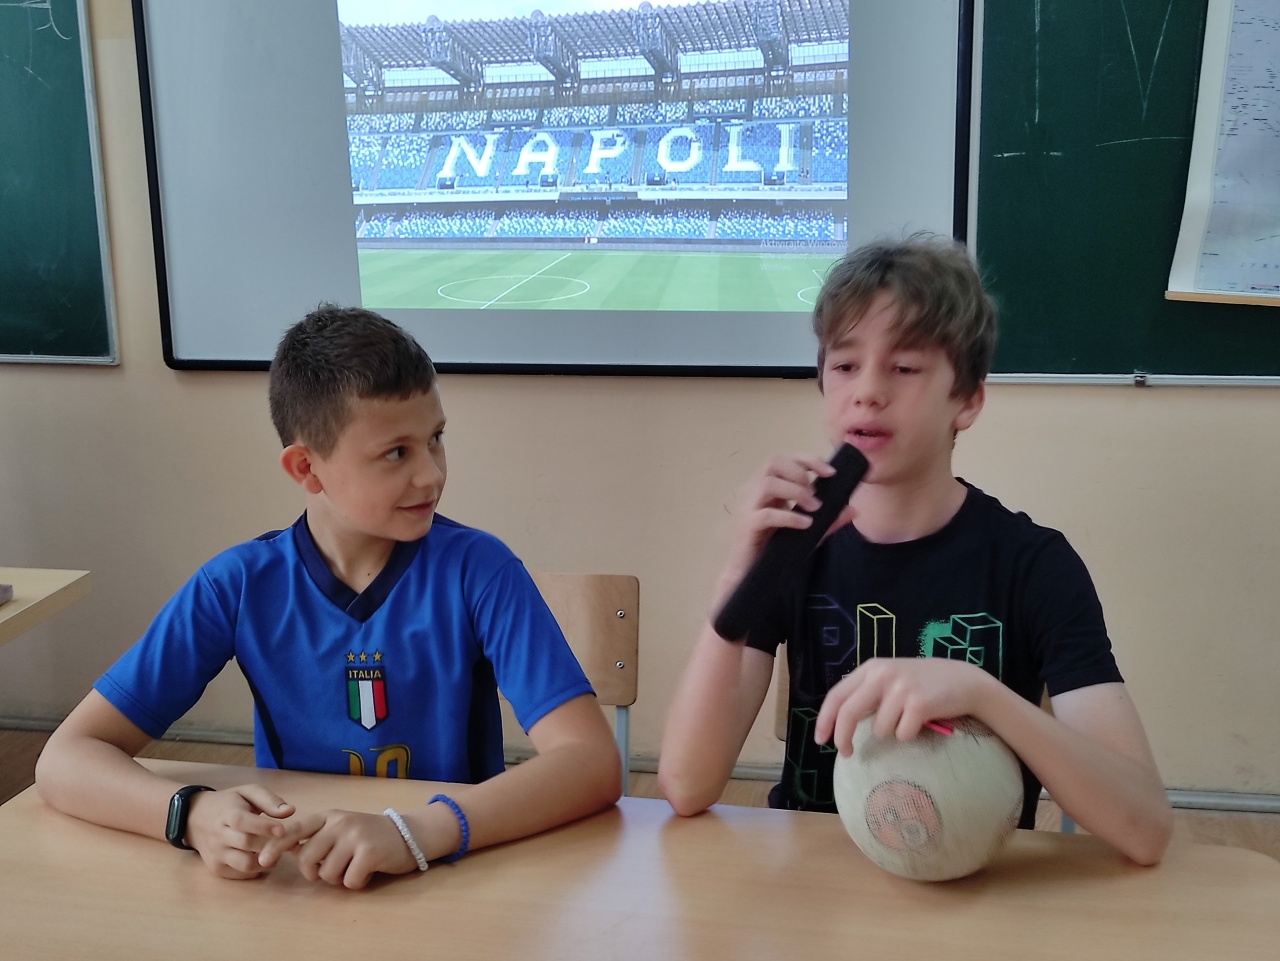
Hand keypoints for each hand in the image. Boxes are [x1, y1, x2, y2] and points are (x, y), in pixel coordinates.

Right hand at [184, 785, 295, 879]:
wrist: (195, 818)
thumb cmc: (229, 803)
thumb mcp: (247, 792)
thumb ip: (269, 800)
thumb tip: (290, 811)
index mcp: (227, 813)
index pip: (243, 821)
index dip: (263, 827)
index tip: (283, 830)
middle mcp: (219, 835)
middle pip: (246, 843)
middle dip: (270, 845)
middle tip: (289, 843)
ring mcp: (216, 854)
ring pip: (245, 864)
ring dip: (266, 861)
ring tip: (276, 851)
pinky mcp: (217, 869)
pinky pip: (241, 874)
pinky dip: (256, 870)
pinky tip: (263, 858)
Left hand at [257, 808, 418, 889]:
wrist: (408, 834)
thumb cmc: (368, 835)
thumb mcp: (340, 829)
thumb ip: (315, 837)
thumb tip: (283, 849)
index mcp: (329, 816)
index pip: (294, 830)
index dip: (275, 846)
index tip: (262, 861)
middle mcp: (340, 822)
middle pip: (307, 859)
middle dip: (315, 872)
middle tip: (332, 869)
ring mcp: (355, 835)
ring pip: (327, 874)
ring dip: (338, 879)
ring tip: (353, 867)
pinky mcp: (370, 852)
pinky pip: (349, 882)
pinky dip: (356, 883)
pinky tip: (367, 871)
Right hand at [723, 454, 856, 584]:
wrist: (751, 573)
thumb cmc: (776, 548)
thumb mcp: (807, 532)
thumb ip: (828, 520)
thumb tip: (853, 510)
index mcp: (770, 487)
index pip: (786, 459)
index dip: (808, 460)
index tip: (831, 472)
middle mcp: (757, 491)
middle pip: (774, 462)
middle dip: (800, 471)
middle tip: (817, 492)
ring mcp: (750, 507)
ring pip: (768, 483)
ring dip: (796, 491)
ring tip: (814, 507)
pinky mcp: (748, 525)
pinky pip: (766, 514)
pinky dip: (789, 516)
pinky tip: (805, 524)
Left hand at [814, 657, 997, 754]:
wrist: (964, 681)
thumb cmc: (923, 684)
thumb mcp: (891, 679)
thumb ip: (867, 693)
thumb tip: (840, 724)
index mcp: (872, 668)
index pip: (837, 695)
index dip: (825, 719)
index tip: (820, 739)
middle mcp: (883, 674)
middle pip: (849, 713)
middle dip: (843, 738)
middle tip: (846, 754)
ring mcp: (901, 689)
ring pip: (879, 730)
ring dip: (891, 732)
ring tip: (907, 719)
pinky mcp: (919, 704)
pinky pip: (901, 735)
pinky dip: (909, 735)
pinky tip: (922, 722)